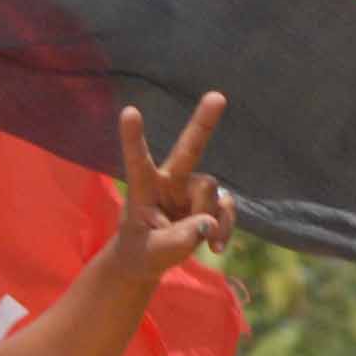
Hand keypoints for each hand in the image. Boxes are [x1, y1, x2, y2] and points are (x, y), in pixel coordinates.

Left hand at [106, 94, 234, 286]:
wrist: (151, 259)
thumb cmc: (142, 251)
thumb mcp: (153, 252)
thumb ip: (179, 239)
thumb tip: (209, 223)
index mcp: (143, 188)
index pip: (137, 160)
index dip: (133, 138)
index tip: (128, 111)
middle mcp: (169, 181)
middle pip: (189, 148)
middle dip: (204, 122)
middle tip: (217, 96)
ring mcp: (192, 189)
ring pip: (211, 192)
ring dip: (208, 219)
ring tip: (193, 240)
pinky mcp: (211, 201)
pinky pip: (227, 208)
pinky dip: (225, 228)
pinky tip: (215, 246)